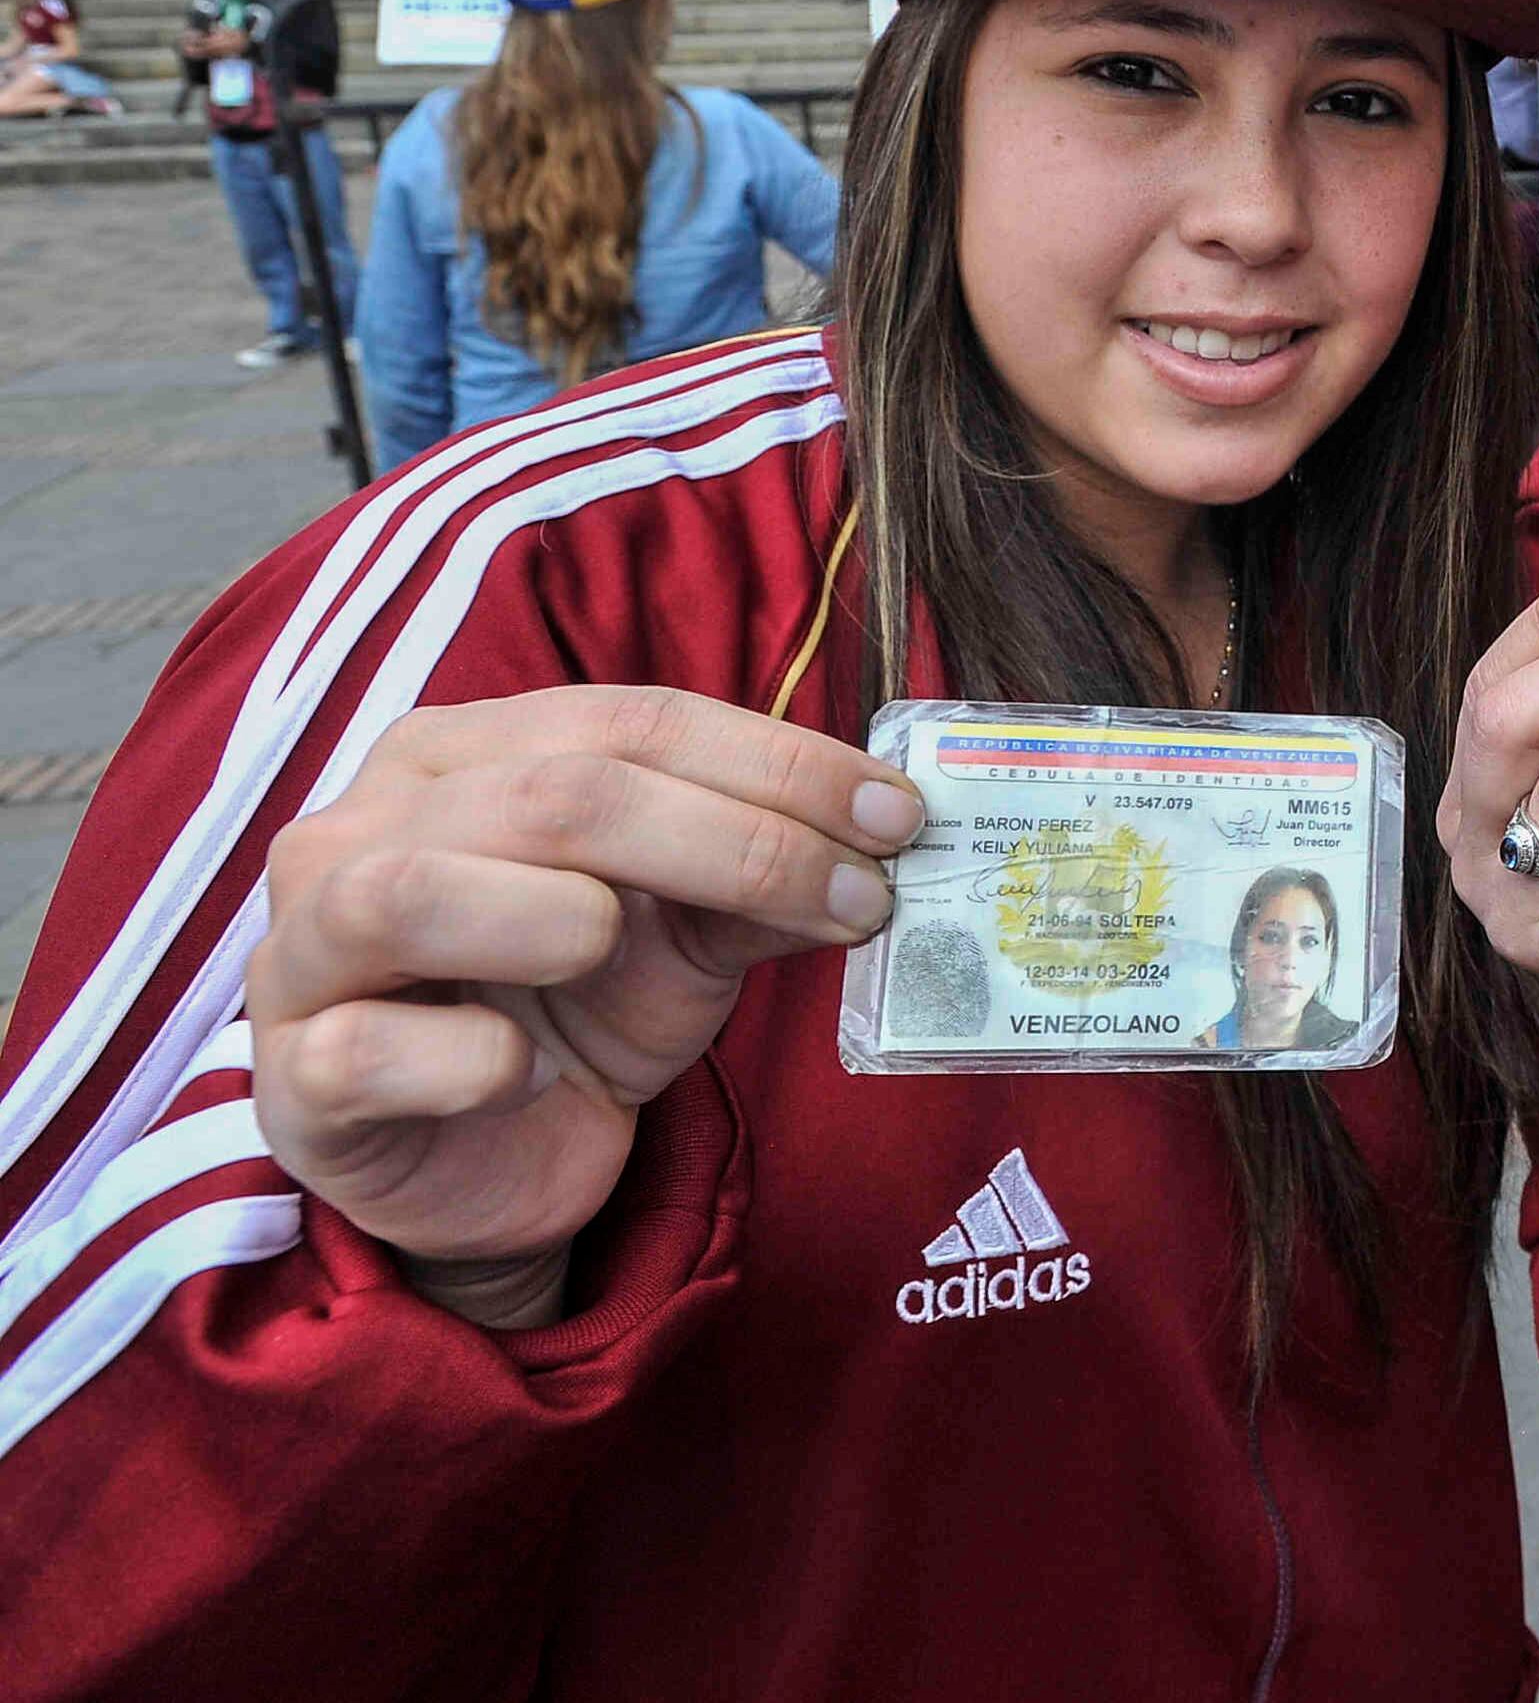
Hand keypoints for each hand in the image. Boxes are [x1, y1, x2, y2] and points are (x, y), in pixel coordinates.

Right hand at [249, 687, 924, 1326]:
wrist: (488, 1161)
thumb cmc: (574, 1011)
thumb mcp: (686, 937)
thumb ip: (761, 882)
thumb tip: (883, 838)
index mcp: (463, 756)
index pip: (632, 722)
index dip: (779, 763)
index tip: (899, 817)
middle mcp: (366, 825)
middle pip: (556, 795)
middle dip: (733, 842)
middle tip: (858, 899)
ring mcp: (308, 949)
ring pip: (415, 890)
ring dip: (561, 920)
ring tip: (625, 952)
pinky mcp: (295, 1077)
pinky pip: (367, 1052)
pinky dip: (471, 1063)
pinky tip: (526, 1076)